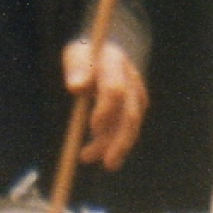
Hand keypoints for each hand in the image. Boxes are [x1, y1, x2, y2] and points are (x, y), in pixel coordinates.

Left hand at [62, 39, 147, 171]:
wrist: (103, 50)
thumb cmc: (85, 53)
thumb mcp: (76, 53)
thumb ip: (76, 68)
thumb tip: (76, 87)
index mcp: (115, 63)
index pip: (115, 90)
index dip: (106, 110)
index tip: (93, 128)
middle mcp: (131, 79)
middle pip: (130, 114)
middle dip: (119, 140)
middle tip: (106, 162)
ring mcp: (136, 93)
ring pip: (130, 126)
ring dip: (114, 147)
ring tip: (86, 158)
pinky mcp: (136, 106)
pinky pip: (129, 128)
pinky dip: (115, 143)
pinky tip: (99, 153)